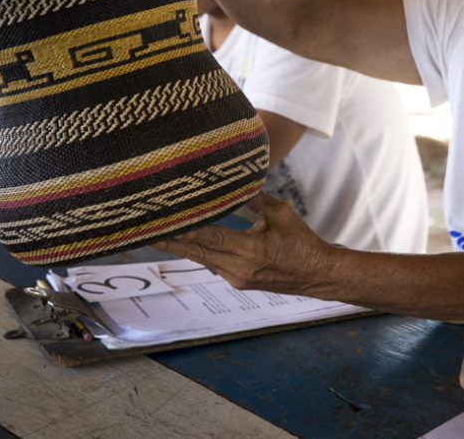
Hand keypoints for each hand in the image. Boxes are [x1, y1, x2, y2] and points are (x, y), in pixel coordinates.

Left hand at [151, 191, 334, 294]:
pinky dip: (200, 253)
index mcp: (252, 250)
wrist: (316, 274)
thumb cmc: (302, 242)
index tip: (165, 224)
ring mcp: (237, 278)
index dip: (186, 231)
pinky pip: (213, 265)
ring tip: (160, 237)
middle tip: (147, 233)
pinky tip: (187, 244)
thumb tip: (238, 182)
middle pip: (198, 253)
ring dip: (183, 248)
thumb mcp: (282, 214)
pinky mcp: (238, 282)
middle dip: (172, 243)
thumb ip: (257, 199)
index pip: (211, 238)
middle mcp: (240, 268)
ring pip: (203, 260)